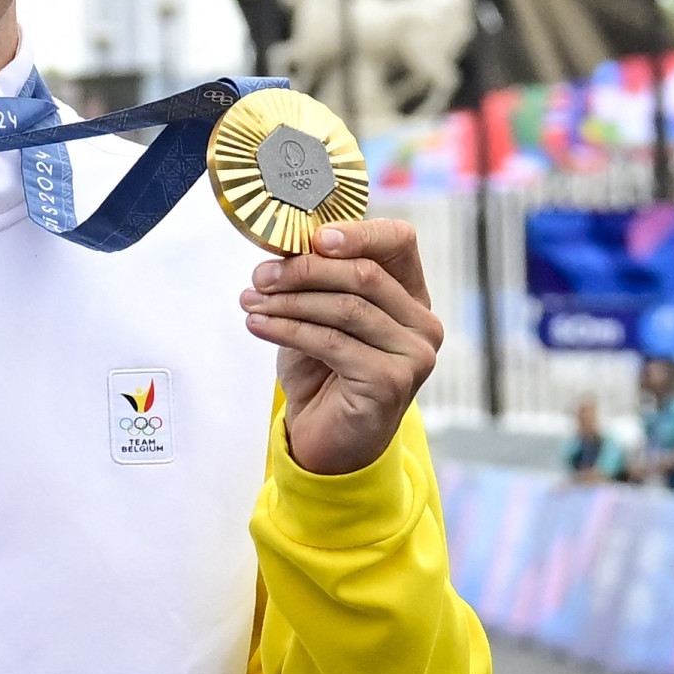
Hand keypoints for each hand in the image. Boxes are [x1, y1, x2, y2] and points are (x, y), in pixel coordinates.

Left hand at [239, 220, 441, 475]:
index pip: (399, 241)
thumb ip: (315, 280)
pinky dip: (287, 329)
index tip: (311, 237)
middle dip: (303, 270)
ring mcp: (414, 354)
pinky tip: (258, 325)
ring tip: (251, 301)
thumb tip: (282, 247)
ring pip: (345, 307)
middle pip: (364, 273)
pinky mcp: (392, 381)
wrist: (326, 441)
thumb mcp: (317, 316)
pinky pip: (331, 342)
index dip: (357, 232)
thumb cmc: (323, 373)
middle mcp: (422, 323)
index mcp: (411, 295)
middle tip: (260, 275)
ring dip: (289, 301)